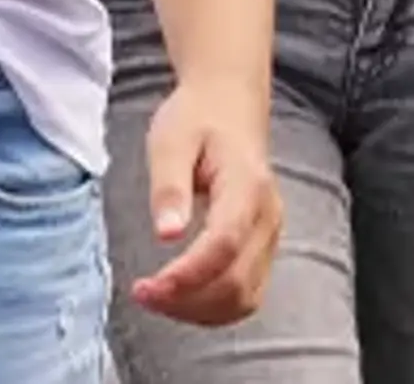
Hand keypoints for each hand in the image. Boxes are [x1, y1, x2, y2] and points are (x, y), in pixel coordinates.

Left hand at [125, 74, 281, 326]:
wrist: (229, 103)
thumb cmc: (197, 118)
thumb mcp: (170, 140)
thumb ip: (169, 187)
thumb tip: (166, 235)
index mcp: (246, 187)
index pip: (224, 245)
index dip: (188, 275)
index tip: (150, 286)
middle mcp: (267, 217)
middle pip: (237, 282)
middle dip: (188, 301)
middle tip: (142, 294)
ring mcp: (271, 235)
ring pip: (245, 298)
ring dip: (200, 311)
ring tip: (156, 298)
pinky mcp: (263, 247)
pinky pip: (246, 292)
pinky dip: (213, 306)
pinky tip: (179, 296)